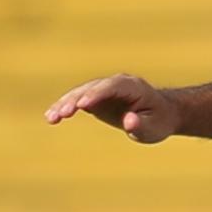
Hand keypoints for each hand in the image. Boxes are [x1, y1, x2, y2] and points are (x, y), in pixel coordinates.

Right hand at [44, 73, 183, 140]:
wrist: (160, 113)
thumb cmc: (159, 121)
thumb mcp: (154, 128)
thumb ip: (141, 125)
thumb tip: (129, 121)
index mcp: (132, 86)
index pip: (112, 87)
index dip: (96, 94)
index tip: (82, 105)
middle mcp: (116, 83)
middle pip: (92, 88)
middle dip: (75, 99)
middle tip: (62, 114)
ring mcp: (104, 89)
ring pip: (80, 93)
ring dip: (65, 104)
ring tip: (51, 118)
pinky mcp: (96, 98)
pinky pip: (77, 101)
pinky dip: (64, 108)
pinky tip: (51, 118)